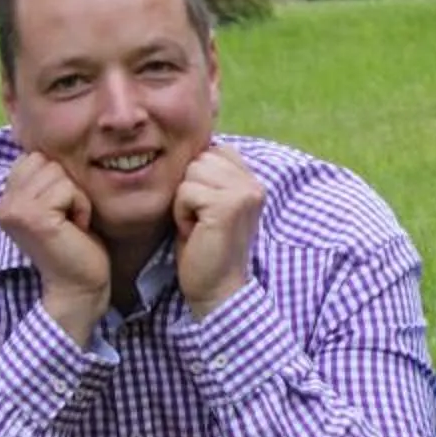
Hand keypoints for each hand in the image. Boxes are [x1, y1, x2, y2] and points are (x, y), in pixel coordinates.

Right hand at [0, 152, 109, 340]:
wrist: (79, 287)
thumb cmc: (76, 245)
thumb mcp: (56, 205)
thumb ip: (45, 180)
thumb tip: (50, 143)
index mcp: (5, 199)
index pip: (34, 157)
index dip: (58, 179)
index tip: (60, 212)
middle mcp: (3, 204)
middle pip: (45, 160)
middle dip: (67, 185)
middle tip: (67, 218)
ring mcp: (15, 210)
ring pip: (58, 172)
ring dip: (76, 197)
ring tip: (71, 224)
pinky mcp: (34, 218)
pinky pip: (68, 189)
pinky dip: (81, 206)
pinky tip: (76, 229)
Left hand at [172, 143, 264, 317]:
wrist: (216, 290)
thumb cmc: (204, 249)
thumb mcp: (209, 204)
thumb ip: (209, 176)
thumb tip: (190, 146)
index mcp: (252, 181)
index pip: (214, 150)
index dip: (198, 178)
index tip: (205, 210)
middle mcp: (254, 183)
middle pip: (200, 158)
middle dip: (189, 188)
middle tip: (200, 220)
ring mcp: (244, 193)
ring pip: (191, 173)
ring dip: (184, 201)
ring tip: (197, 225)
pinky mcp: (228, 206)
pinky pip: (186, 191)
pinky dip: (181, 213)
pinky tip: (194, 232)